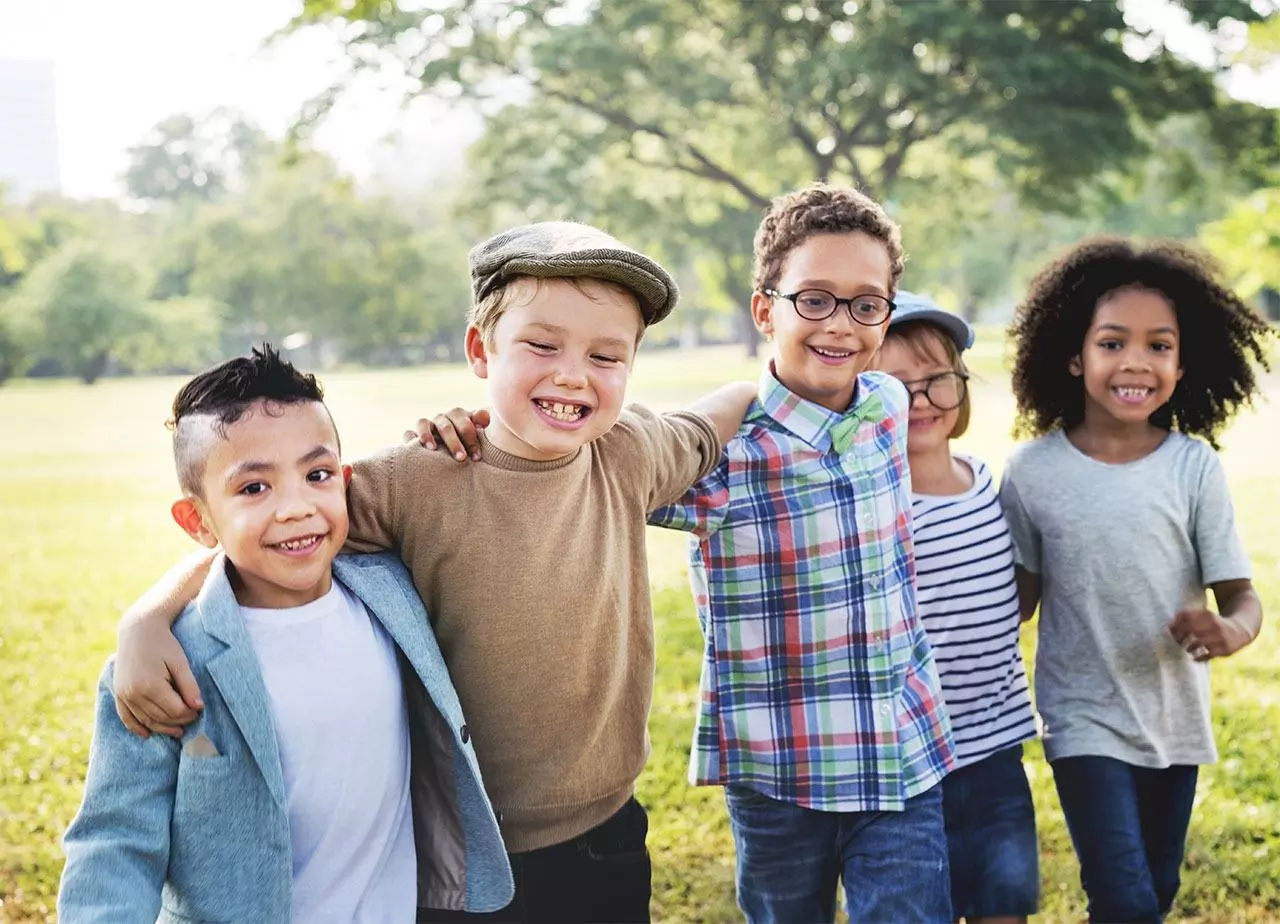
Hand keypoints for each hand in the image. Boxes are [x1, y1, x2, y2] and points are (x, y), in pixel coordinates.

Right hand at [114, 618, 202, 737]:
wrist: (138, 629)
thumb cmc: (164, 643)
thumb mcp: (180, 662)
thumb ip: (189, 685)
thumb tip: (198, 707)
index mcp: (151, 685)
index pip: (175, 711)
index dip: (190, 714)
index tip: (199, 711)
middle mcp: (134, 693)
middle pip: (160, 717)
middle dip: (178, 721)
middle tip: (192, 719)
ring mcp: (124, 694)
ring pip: (145, 720)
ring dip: (161, 728)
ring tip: (177, 731)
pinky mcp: (119, 692)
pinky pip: (126, 716)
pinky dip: (136, 727)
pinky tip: (147, 734)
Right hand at [403, 408, 489, 460]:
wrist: (452, 445)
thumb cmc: (468, 440)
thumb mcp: (477, 431)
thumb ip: (481, 421)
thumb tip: (486, 416)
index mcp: (458, 416)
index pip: (464, 422)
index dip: (471, 439)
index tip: (477, 457)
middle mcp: (441, 418)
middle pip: (445, 426)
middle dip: (454, 443)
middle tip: (461, 458)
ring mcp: (426, 425)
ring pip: (423, 424)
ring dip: (427, 435)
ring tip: (432, 449)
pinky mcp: (413, 434)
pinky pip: (408, 433)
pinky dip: (410, 439)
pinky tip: (414, 449)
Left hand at [1167, 607, 1248, 661]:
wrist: (1240, 629)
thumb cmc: (1214, 623)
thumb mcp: (1204, 615)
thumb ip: (1187, 617)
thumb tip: (1168, 625)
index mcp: (1207, 614)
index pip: (1185, 617)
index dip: (1174, 625)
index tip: (1169, 631)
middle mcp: (1213, 625)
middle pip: (1189, 630)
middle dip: (1179, 637)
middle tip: (1177, 642)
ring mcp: (1220, 637)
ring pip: (1197, 643)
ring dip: (1187, 648)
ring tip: (1185, 649)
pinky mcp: (1225, 649)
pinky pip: (1207, 655)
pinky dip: (1198, 658)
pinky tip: (1193, 657)